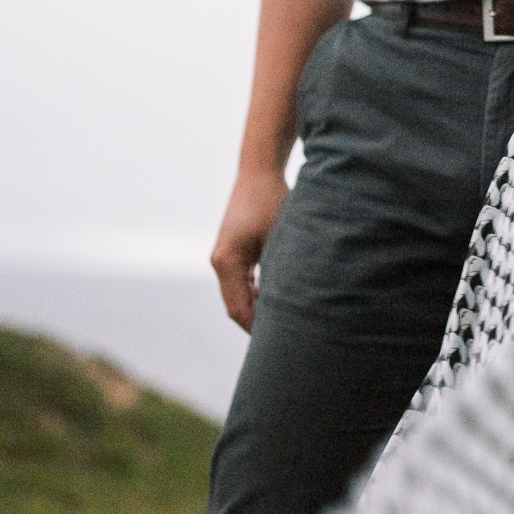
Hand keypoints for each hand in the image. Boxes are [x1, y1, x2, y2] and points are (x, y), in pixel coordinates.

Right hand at [210, 167, 289, 332]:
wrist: (259, 172)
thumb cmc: (272, 200)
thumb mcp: (280, 237)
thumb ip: (281, 271)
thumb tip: (293, 303)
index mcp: (227, 262)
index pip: (238, 309)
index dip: (256, 329)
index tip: (279, 341)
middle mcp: (219, 262)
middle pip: (236, 306)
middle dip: (257, 324)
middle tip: (284, 339)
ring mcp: (223, 257)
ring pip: (239, 295)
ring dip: (258, 309)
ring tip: (284, 324)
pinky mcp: (233, 251)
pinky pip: (242, 282)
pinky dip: (257, 295)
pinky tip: (278, 301)